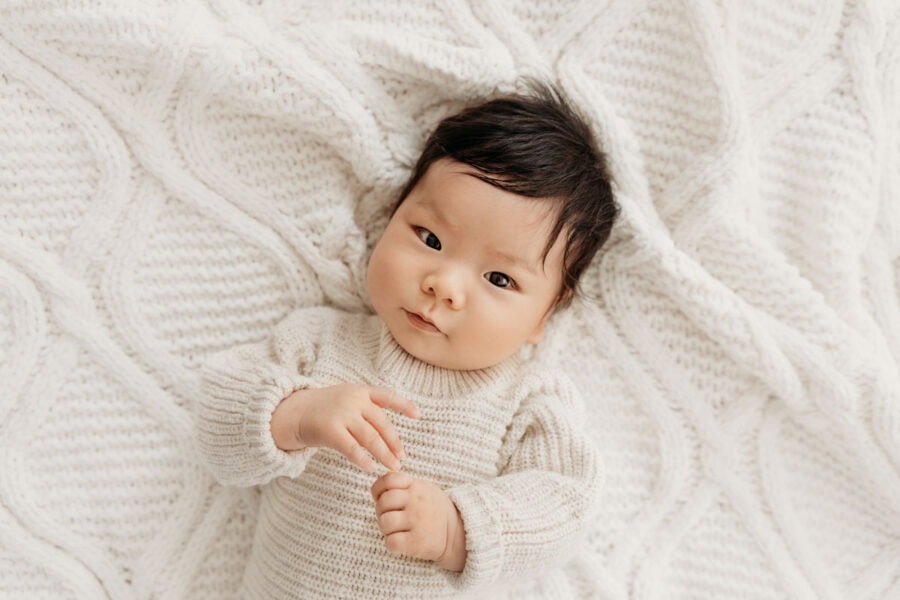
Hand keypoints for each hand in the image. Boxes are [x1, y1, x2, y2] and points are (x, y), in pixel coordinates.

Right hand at [271, 384, 417, 471]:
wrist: (294, 412)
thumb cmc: (325, 410)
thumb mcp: (347, 400)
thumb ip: (367, 410)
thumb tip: (390, 433)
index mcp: (361, 392)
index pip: (387, 396)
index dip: (404, 405)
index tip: (418, 415)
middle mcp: (354, 401)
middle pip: (382, 424)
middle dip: (395, 443)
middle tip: (403, 458)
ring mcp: (343, 414)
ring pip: (371, 438)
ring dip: (384, 454)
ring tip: (393, 467)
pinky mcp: (331, 430)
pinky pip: (352, 448)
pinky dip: (363, 459)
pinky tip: (371, 468)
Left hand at [371, 472, 466, 571]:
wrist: (456, 533)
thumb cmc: (433, 510)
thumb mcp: (423, 489)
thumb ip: (403, 485)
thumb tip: (377, 490)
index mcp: (416, 487)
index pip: (389, 479)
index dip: (379, 489)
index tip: (382, 497)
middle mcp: (416, 502)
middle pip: (383, 502)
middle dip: (381, 511)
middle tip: (391, 516)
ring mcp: (417, 522)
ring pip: (385, 522)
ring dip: (386, 528)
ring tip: (396, 530)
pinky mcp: (416, 542)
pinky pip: (391, 542)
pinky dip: (392, 543)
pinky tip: (401, 541)